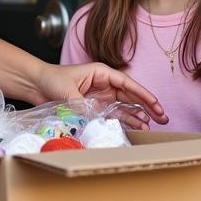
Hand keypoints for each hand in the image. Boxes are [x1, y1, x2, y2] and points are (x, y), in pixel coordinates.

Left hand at [36, 62, 167, 126]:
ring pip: (125, 107)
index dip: (143, 94)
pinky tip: (136, 128)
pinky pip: (114, 115)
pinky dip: (125, 121)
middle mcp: (105, 85)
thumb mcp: (66, 90)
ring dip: (138, 116)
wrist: (36, 84)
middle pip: (131, 95)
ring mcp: (101, 97)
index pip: (127, 83)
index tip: (155, 104)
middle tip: (163, 117)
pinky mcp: (95, 108)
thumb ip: (81, 104)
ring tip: (151, 127)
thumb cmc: (51, 79)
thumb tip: (92, 117)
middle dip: (147, 106)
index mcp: (101, 73)